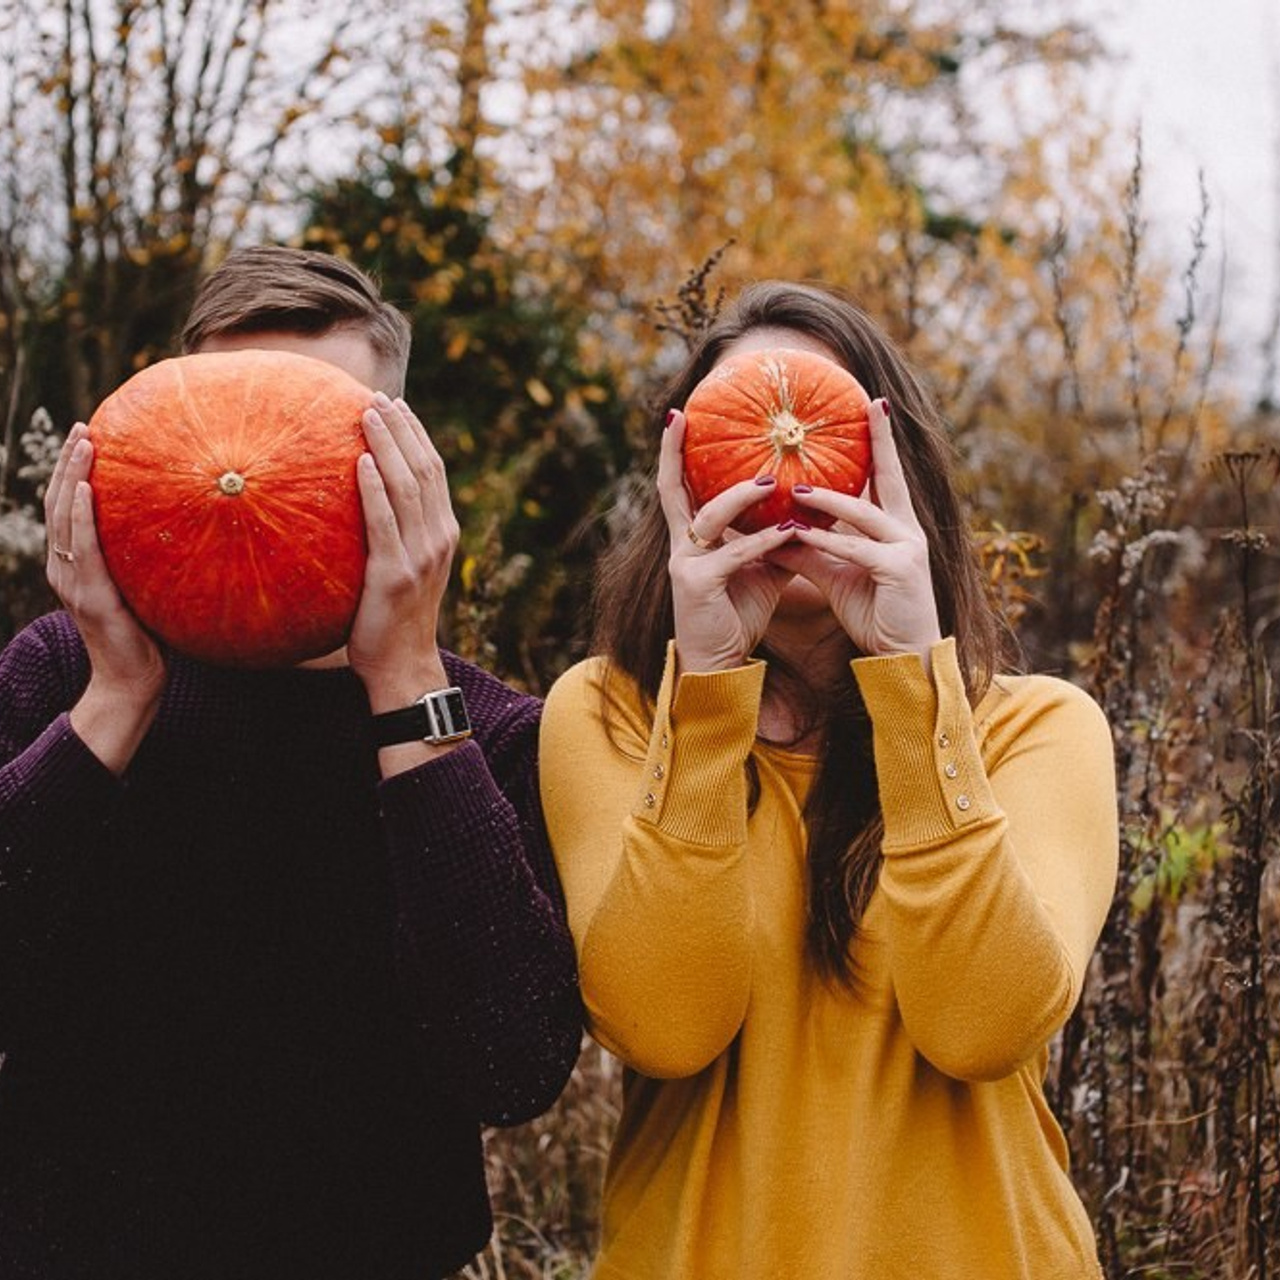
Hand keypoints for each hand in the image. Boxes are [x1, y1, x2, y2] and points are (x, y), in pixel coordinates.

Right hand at [45, 422, 166, 771]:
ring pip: (64, 517)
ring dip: (72, 476)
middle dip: (69, 463)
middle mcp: (66, 569)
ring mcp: (73, 582)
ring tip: (84, 442)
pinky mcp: (90, 596)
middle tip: (83, 427)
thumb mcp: (145, 589)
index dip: (71, 474)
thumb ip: (148, 561)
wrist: (132, 682)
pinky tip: (86, 488)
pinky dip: (80, 515)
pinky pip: (82, 547)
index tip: (85, 439)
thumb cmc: (148, 639)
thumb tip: (187, 529)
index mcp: (75, 566)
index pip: (67, 510)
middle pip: (59, 504)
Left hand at [346, 394, 458, 708]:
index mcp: (443, 533)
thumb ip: (396, 534)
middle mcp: (438, 539)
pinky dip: (374, 490)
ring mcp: (419, 556)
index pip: (434, 471)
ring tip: (368, 414)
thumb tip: (363, 499)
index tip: (397, 404)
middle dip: (402, 429)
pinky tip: (361, 463)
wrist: (403, 665)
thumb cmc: (395, 618)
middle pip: (424, 470)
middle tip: (378, 397)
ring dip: (387, 446)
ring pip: (407, 487)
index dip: (417, 435)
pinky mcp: (394, 574)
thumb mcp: (405, 568)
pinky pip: (384, 522)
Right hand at [660, 409, 797, 672]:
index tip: (679, 415)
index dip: (674, 451)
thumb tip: (812, 508)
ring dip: (738, 496)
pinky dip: (762, 541)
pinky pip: (733, 554)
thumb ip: (777, 537)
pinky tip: (788, 531)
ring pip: (708, 517)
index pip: (677, 486)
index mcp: (690, 538)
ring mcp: (684, 564)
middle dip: (673, 451)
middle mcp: (680, 545)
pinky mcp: (697, 584)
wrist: (721, 664)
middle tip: (683, 415)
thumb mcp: (762, 569)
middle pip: (670, 489)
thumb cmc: (738, 616)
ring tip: (768, 481)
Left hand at [771, 399, 941, 665]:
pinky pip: (856, 550)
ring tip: (795, 489)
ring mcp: (907, 549)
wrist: (904, 658)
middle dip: (880, 441)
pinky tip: (799, 533)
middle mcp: (907, 531)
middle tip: (868, 404)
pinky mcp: (899, 572)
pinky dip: (827, 541)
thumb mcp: (837, 575)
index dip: (880, 442)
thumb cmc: (875, 614)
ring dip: (828, 500)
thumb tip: (775, 529)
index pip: (885, 477)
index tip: (872, 405)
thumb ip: (811, 549)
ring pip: (863, 514)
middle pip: (889, 478)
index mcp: (897, 528)